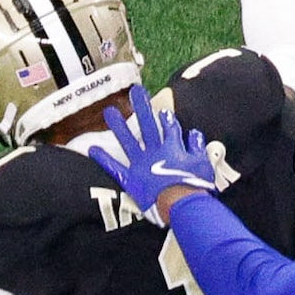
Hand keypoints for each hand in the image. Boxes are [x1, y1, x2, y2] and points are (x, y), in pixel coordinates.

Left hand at [100, 93, 221, 217]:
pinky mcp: (131, 179)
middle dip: (142, 107)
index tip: (163, 111)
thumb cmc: (194, 187)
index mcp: (173, 149)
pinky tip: (92, 149)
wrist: (181, 203)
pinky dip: (104, 158)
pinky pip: (115, 167)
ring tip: (109, 112)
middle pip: (148, 126)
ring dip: (119, 127)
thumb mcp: (202, 164)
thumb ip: (197, 147)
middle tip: (135, 91)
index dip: (167, 119)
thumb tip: (195, 133)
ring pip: (128, 141)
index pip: (170, 129)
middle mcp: (155, 152)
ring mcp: (141, 164)